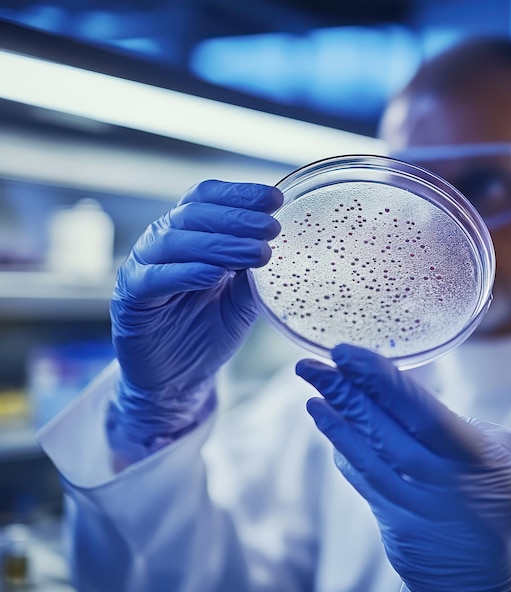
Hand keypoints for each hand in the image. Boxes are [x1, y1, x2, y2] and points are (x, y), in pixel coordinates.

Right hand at [107, 180, 281, 463]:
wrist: (179, 377)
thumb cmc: (209, 330)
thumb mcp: (241, 297)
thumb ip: (253, 270)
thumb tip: (281, 243)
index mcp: (189, 235)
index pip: (208, 199)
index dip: (239, 194)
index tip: (275, 199)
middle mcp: (163, 243)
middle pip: (194, 214)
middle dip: (237, 218)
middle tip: (272, 226)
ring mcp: (143, 267)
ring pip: (175, 241)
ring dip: (220, 244)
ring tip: (258, 252)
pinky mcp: (130, 298)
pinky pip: (155, 278)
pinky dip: (186, 272)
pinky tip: (216, 273)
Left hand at [296, 344, 510, 591]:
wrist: (502, 587)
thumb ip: (469, 424)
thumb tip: (418, 398)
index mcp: (475, 460)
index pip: (421, 411)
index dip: (380, 380)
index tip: (347, 354)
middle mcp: (439, 485)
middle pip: (382, 431)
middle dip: (342, 393)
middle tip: (309, 366)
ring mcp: (413, 509)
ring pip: (365, 458)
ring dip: (334, 421)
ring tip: (311, 391)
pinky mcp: (394, 526)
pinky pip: (363, 482)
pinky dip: (344, 451)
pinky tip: (328, 424)